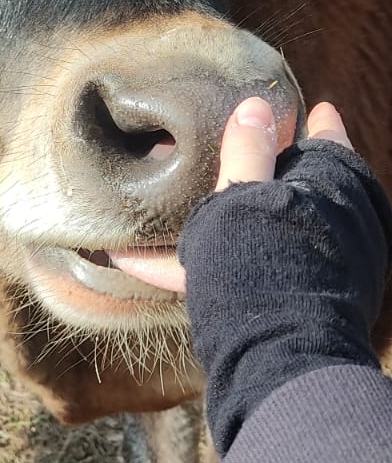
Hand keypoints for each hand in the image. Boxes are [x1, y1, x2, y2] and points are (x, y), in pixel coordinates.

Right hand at [112, 101, 352, 295]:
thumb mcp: (246, 197)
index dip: (311, 123)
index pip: (329, 141)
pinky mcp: (266, 301)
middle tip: (208, 149)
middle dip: (249, 170)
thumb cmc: (265, 264)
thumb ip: (249, 152)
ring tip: (162, 201)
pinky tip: (130, 260)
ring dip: (211, 219)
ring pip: (252, 232)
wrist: (276, 355)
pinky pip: (224, 271)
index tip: (297, 108)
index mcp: (332, 191)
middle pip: (287, 187)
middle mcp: (326, 228)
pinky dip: (186, 264)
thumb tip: (254, 107)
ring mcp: (301, 267)